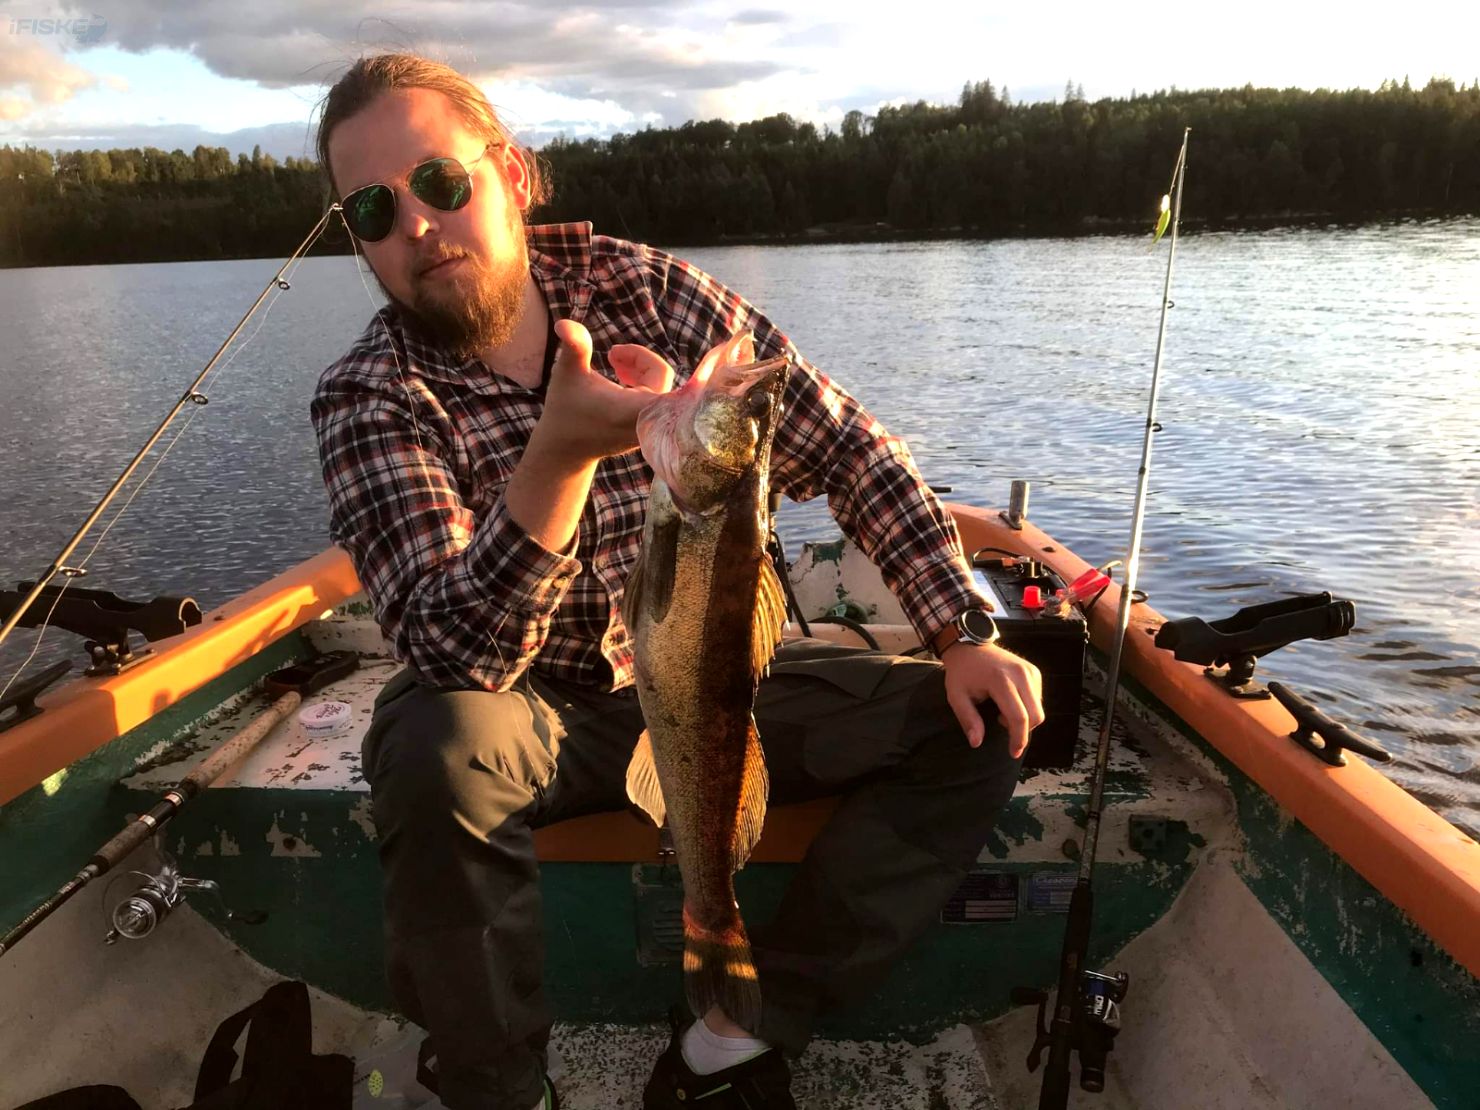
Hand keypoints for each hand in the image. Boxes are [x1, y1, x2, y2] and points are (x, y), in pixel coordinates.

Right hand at [531, 320, 674, 463]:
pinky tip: (620, 376)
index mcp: (630, 409)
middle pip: (661, 376)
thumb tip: (564, 323)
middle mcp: (644, 420)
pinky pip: (658, 398)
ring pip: (660, 386)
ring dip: (640, 368)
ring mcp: (648, 426)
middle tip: (611, 355)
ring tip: (613, 361)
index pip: (669, 386)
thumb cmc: (565, 410)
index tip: (682, 355)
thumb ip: (574, 347)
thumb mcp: (567, 374)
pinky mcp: (646, 428)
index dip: (685, 371)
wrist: (565, 450)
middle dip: (640, 359)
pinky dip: (643, 381)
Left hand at [941, 642, 1043, 757]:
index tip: (1013, 752)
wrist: (969, 645)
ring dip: (1024, 719)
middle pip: (1035, 715)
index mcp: (1001, 680)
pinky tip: (1009, 702)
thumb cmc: (961, 672)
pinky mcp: (1034, 671)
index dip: (1019, 739)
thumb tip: (976, 742)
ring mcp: (1030, 671)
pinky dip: (1027, 707)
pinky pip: (1038, 699)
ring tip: (1001, 710)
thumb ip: (968, 719)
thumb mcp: (956, 696)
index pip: (1019, 716)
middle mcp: (1021, 674)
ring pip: (1039, 708)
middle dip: (1022, 730)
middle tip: (1000, 724)